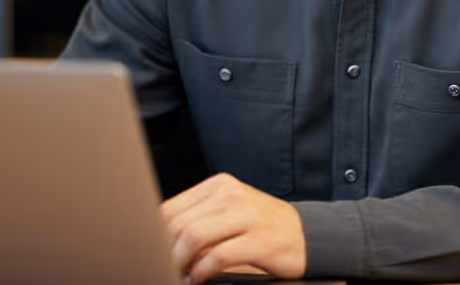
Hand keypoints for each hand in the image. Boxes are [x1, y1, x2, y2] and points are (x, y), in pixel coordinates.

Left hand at [160, 172, 305, 283]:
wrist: (307, 235)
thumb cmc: (262, 226)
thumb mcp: (230, 211)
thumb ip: (200, 217)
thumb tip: (161, 239)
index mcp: (219, 185)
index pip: (172, 207)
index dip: (156, 235)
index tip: (152, 254)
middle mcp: (231, 194)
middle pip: (179, 224)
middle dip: (165, 253)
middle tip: (162, 269)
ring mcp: (246, 214)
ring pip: (194, 237)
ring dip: (180, 264)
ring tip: (180, 276)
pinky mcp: (259, 239)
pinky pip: (217, 257)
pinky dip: (201, 273)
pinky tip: (198, 280)